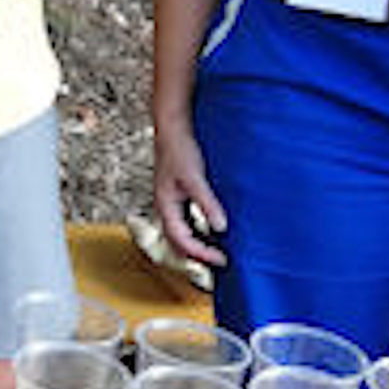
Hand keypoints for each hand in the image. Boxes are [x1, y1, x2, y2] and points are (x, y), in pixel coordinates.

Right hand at [152, 118, 228, 266]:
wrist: (172, 128)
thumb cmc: (180, 150)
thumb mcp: (194, 178)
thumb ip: (206, 203)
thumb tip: (220, 228)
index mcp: (165, 206)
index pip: (182, 241)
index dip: (202, 254)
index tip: (223, 259)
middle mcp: (166, 208)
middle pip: (178, 242)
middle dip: (197, 255)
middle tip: (222, 260)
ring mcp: (171, 202)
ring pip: (181, 232)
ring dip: (198, 244)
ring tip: (219, 249)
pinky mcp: (179, 194)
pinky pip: (187, 221)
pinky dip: (199, 230)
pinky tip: (214, 227)